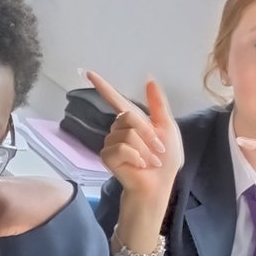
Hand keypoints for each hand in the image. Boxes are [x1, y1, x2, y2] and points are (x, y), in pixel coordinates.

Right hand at [87, 72, 183, 204]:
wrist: (158, 184)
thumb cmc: (165, 159)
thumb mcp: (168, 127)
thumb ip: (158, 104)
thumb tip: (149, 79)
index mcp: (132, 121)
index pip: (114, 99)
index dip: (102, 85)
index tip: (87, 72)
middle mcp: (118, 129)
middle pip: (128, 117)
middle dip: (148, 134)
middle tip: (157, 150)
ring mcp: (111, 143)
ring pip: (127, 134)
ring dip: (144, 149)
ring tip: (149, 161)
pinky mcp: (107, 156)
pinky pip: (121, 148)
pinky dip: (136, 157)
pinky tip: (139, 165)